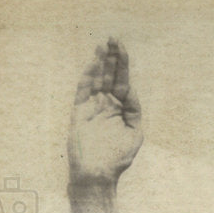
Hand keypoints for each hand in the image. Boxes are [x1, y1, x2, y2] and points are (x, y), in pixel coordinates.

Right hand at [68, 38, 142, 185]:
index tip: (124, 50)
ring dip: (100, 62)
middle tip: (114, 38)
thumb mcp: (134, 133)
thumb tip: (130, 90)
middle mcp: (106, 105)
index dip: (124, 67)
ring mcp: (92, 107)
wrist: (98, 174)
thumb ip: (134, 110)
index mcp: (121, 109)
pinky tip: (92, 63)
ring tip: (104, 44)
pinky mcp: (79, 112)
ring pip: (97, 80)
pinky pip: (83, 91)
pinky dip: (87, 77)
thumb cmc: (118, 158)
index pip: (124, 83)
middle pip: (110, 76)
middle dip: (112, 58)